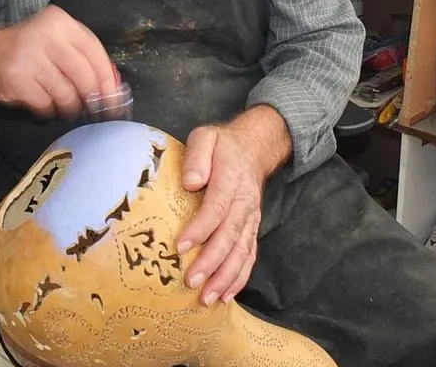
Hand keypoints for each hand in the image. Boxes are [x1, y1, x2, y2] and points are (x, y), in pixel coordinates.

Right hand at [0, 5, 117, 119]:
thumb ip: (82, 56)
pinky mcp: (17, 79)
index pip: (94, 51)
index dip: (107, 77)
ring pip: (66, 93)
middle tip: (94, 109)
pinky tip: (44, 106)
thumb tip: (114, 85)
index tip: (115, 97)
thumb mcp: (55, 42)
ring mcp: (29, 57)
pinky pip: (46, 104)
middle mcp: (45, 35)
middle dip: (92, 97)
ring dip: (69, 107)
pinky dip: (48, 110)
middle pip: (83, 74)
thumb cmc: (25, 50)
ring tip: (64, 106)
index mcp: (59, 21)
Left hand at [175, 124, 268, 306]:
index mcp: (231, 179)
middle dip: (212, 262)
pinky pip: (249, 255)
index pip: (216, 207)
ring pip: (242, 251)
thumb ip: (198, 156)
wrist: (255, 147)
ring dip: (226, 277)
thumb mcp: (206, 138)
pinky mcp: (252, 228)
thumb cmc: (222, 145)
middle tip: (192, 282)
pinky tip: (227, 295)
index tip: (180, 247)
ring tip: (208, 297)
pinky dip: (240, 277)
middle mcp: (244, 202)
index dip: (200, 229)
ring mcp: (251, 217)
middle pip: (230, 235)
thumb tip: (191, 182)